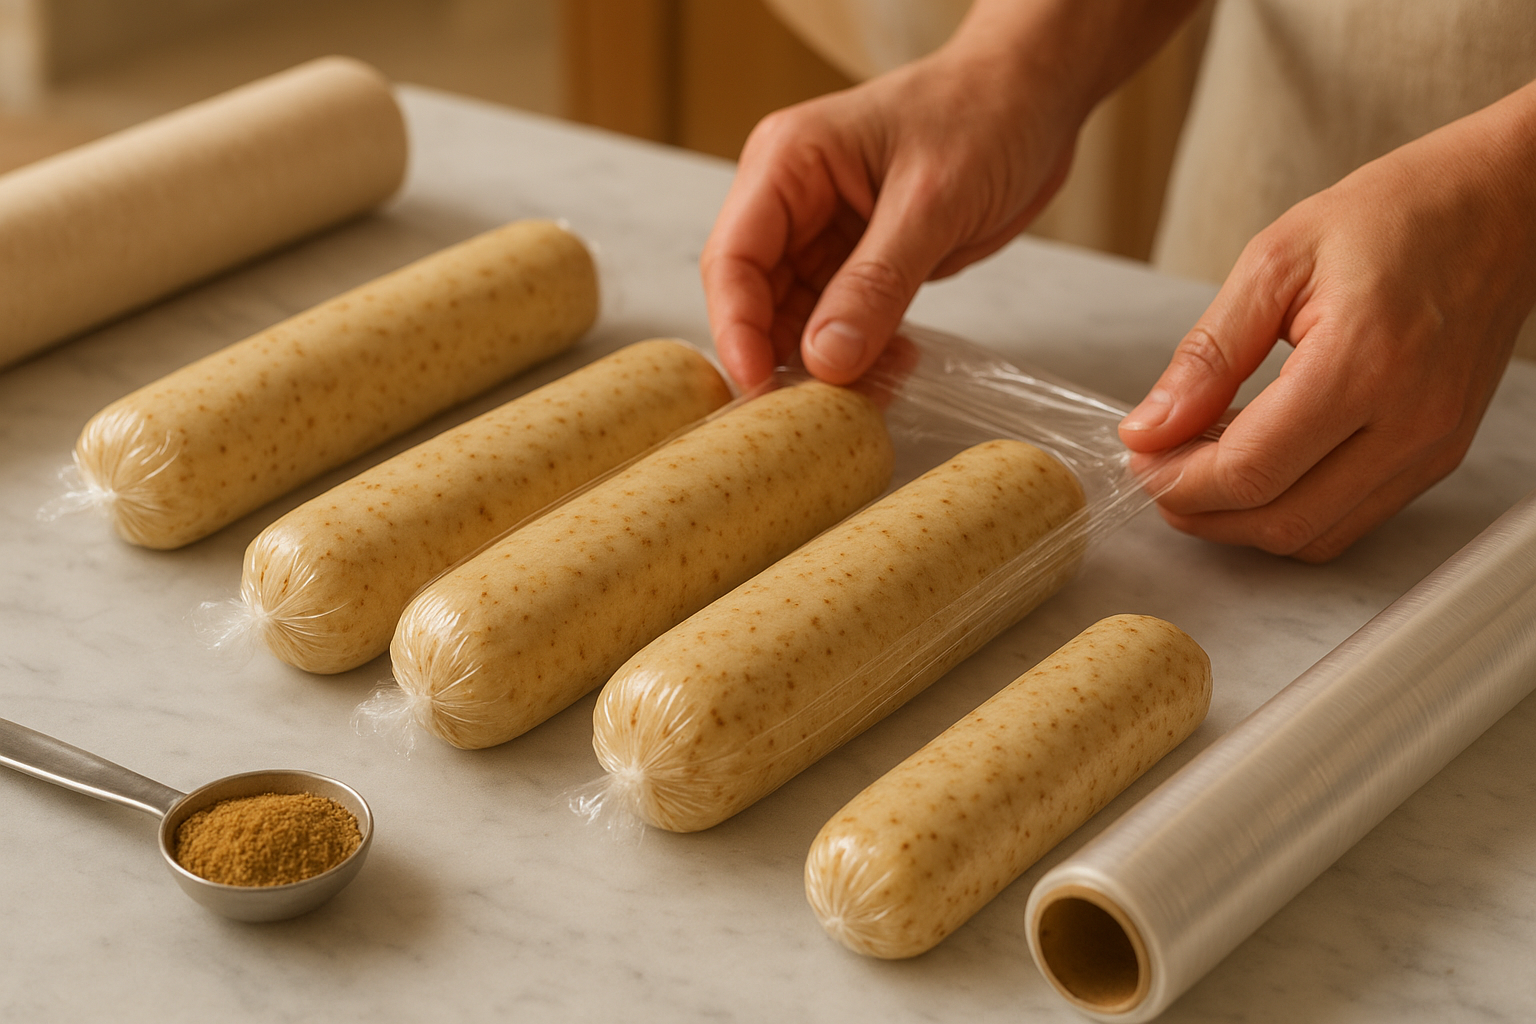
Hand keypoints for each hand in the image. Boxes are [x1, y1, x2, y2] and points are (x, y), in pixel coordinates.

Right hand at [700, 44, 1074, 388]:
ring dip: (825, 362)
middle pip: (755, 297)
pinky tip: (895, 368)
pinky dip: (862, 352)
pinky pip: (842, 321)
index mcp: (787, 164)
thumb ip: (876, 283)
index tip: (758, 386)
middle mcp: (793, 200)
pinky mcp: (859, 260)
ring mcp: (825, 233)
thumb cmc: (986, 114)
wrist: (1036, 96)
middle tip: (811, 412)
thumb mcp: (933, 202)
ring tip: (868, 394)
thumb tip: (824, 360)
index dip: (737, 328)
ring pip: (798, 318)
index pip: (733, 258)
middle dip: (779, 354)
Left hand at [1119, 81, 1535, 561]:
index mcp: (1364, 364)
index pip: (1250, 470)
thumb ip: (1207, 355)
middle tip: (1157, 470)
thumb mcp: (1275, 261)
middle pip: (1278, 519)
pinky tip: (1255, 464)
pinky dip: (1289, 509)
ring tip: (1199, 467)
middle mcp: (1409, 421)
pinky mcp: (1438, 457)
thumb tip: (1149, 428)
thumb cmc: (1396, 215)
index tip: (1139, 456)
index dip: (1177, 480)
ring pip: (1313, 536)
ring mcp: (1431, 448)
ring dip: (1241, 520)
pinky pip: (1349, 520)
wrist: (1502, 205)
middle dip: (1199, 510)